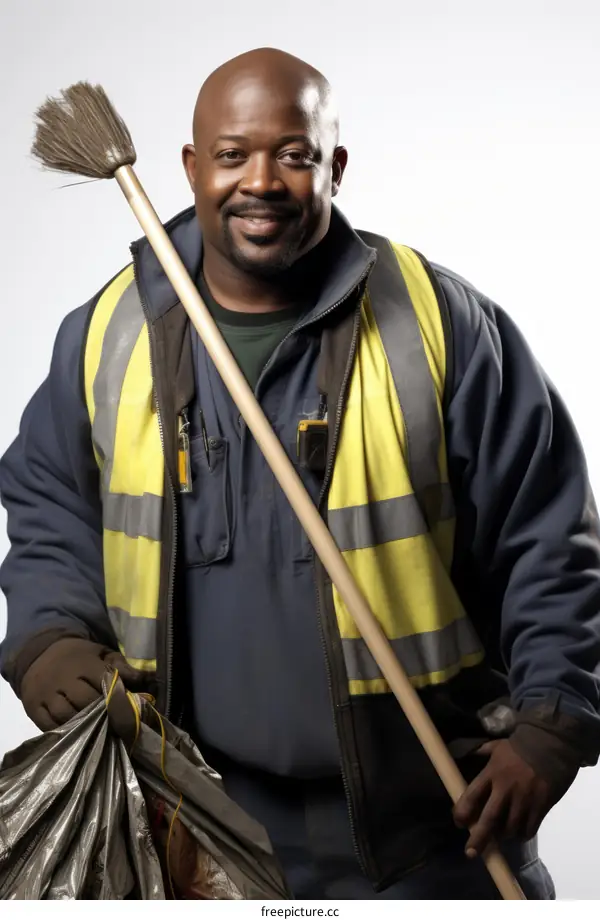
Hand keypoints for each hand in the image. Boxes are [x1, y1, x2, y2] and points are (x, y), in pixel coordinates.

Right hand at [20, 636, 146, 730]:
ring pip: (66, 715)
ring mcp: (46, 694)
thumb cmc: (78, 657)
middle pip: (86, 702)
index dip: (117, 698)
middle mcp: (63, 679)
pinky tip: (76, 733)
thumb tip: (147, 680)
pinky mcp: (33, 708)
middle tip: (115, 725)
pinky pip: (49, 725)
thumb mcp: (100, 654)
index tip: (129, 710)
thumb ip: (122, 666)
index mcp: (83, 663)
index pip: (104, 683)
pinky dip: (63, 732)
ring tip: (98, 731)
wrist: (39, 654)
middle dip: (102, 714)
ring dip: (84, 725)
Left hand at [452, 739, 555, 857]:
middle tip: (470, 853)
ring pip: (510, 828)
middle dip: (478, 838)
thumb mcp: (495, 746)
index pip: (471, 797)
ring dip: (503, 836)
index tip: (458, 823)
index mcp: (491, 773)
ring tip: (500, 836)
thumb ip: (480, 753)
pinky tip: (519, 833)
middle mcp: (505, 790)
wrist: (551, 743)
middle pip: (488, 820)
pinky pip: (529, 828)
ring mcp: (524, 800)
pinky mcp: (541, 806)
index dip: (462, 813)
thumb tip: (463, 755)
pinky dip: (522, 834)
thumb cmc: (520, 744)